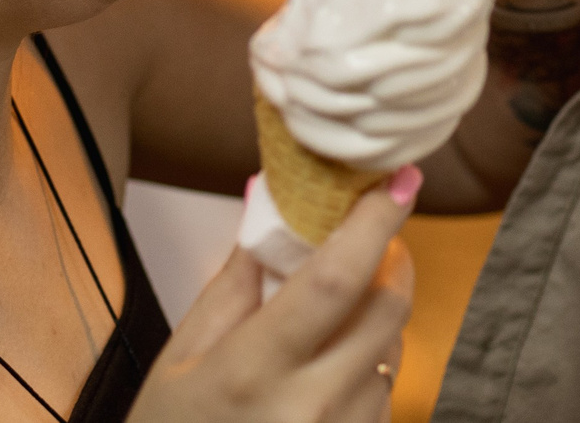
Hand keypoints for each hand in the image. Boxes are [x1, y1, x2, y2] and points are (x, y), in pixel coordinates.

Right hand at [128, 176, 416, 422]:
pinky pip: (386, 397)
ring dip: (380, 316)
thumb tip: (266, 205)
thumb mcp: (180, 359)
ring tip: (337, 314)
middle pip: (387, 310)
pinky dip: (372, 367)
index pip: (336, 280)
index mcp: (252, 370)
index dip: (375, 223)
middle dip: (394, 258)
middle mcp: (308, 407)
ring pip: (393, 353)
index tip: (400, 180)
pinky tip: (332, 370)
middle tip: (376, 232)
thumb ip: (232, 284)